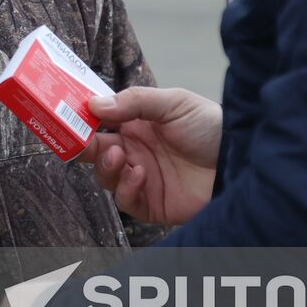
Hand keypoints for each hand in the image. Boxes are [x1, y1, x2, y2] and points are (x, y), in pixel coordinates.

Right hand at [80, 86, 221, 224]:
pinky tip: (140, 175)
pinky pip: (126, 200)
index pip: (100, 122)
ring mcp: (143, 178)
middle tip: (78, 141)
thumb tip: (95, 104)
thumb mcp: (173, 103)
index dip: (82, 120)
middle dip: (83, 146)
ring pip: (106, 176)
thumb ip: (135, 102)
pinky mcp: (152, 204)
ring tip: (120, 156)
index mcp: (137, 124)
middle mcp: (136, 151)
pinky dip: (126, 188)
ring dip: (106, 166)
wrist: (240, 159)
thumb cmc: (211, 126)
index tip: (67, 115)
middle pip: (96, 151)